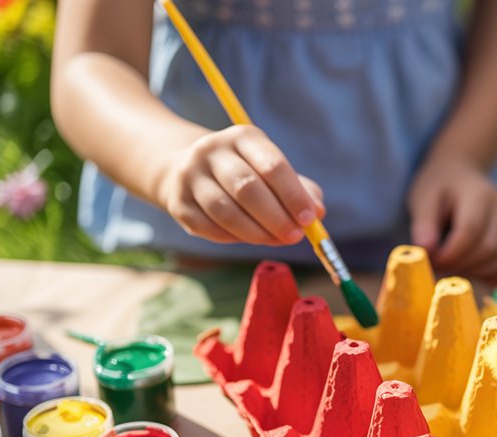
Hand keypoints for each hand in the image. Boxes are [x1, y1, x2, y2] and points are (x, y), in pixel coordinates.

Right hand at [158, 125, 325, 245]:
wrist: (186, 169)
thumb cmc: (244, 172)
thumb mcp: (271, 169)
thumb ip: (299, 189)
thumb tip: (318, 210)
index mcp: (242, 137)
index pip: (272, 165)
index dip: (293, 195)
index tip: (310, 218)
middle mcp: (211, 151)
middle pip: (248, 188)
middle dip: (276, 217)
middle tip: (295, 236)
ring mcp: (190, 176)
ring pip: (226, 211)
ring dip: (257, 232)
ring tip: (276, 240)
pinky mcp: (178, 203)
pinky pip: (210, 228)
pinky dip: (235, 238)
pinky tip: (251, 238)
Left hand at [409, 151, 496, 282]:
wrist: (461, 174)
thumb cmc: (440, 187)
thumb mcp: (423, 199)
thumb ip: (423, 224)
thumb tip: (426, 250)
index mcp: (480, 194)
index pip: (470, 231)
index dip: (450, 253)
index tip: (431, 260)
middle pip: (489, 248)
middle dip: (461, 265)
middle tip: (439, 266)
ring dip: (474, 271)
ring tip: (451, 266)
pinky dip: (488, 273)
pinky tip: (468, 268)